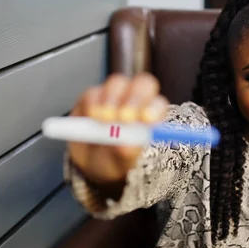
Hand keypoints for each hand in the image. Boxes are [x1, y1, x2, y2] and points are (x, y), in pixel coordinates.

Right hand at [68, 72, 168, 191]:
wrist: (91, 163)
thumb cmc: (115, 160)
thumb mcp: (123, 162)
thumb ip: (127, 153)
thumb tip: (125, 146)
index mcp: (150, 116)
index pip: (158, 103)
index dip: (154, 108)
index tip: (146, 120)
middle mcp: (135, 100)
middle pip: (142, 84)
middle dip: (134, 99)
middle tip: (124, 117)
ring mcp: (113, 95)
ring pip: (117, 84)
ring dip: (111, 101)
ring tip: (104, 120)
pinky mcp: (91, 97)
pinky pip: (93, 92)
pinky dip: (93, 103)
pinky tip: (92, 116)